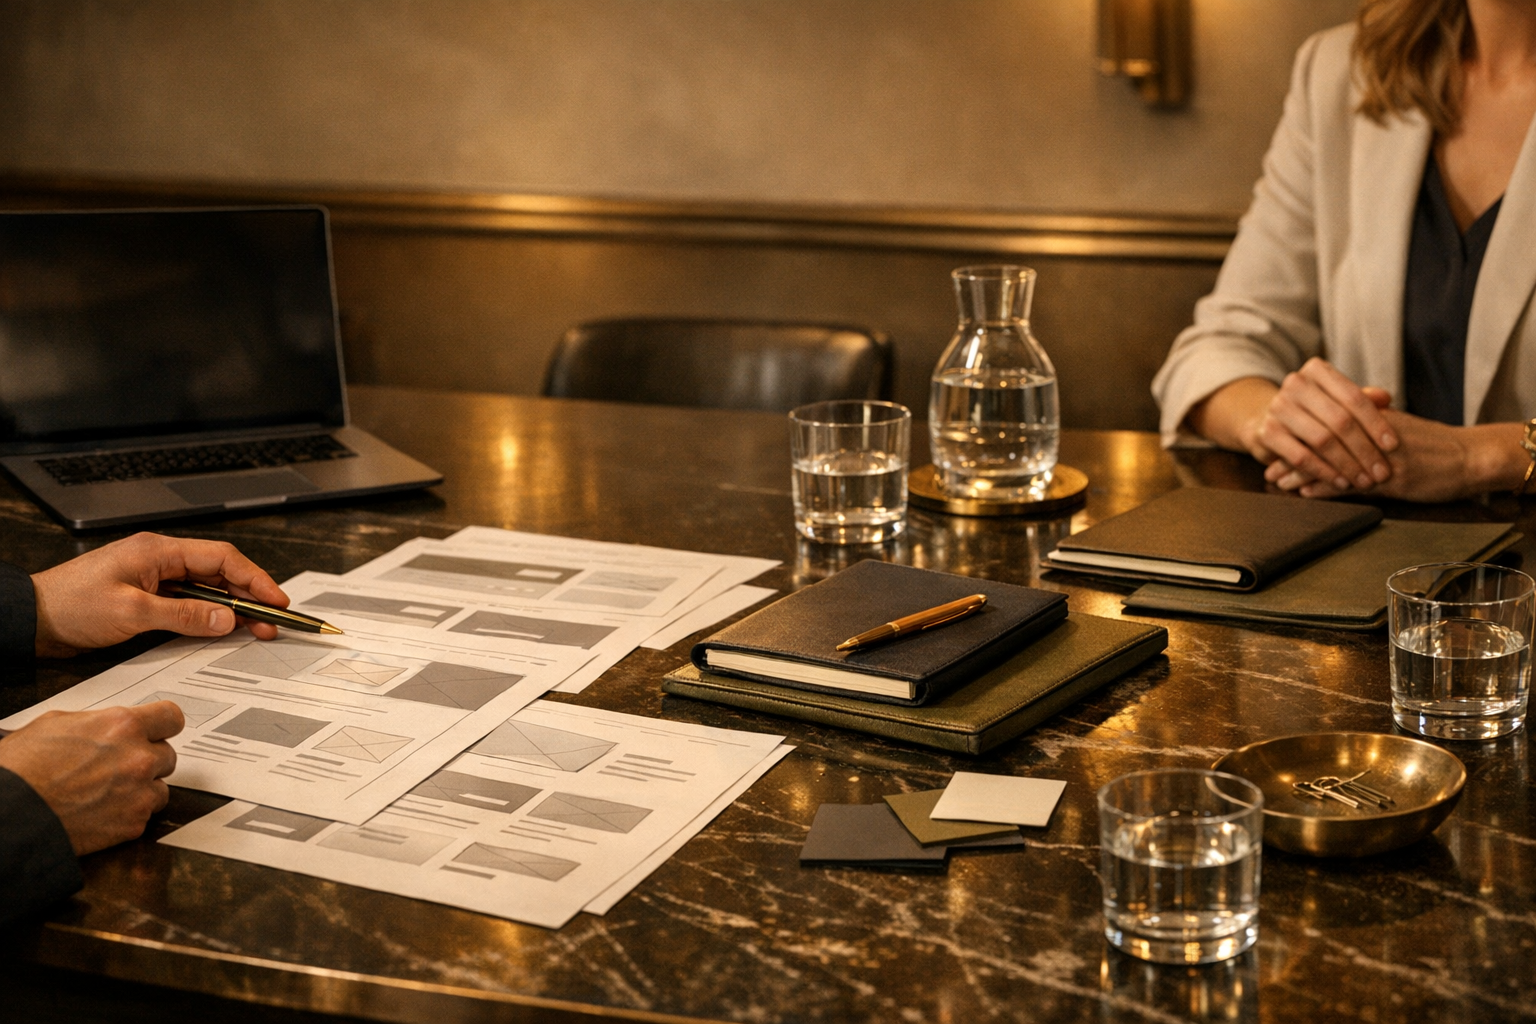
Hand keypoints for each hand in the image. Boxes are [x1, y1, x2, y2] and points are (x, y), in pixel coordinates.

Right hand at [0, 701, 182, 854]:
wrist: (9, 814)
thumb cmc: (21, 768)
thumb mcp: (55, 724)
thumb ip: (96, 722)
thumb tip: (108, 726)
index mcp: (121, 726)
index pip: (171, 717)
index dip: (162, 725)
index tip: (158, 731)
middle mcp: (138, 758)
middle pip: (167, 755)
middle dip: (147, 760)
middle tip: (118, 767)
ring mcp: (138, 793)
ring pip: (160, 788)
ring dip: (142, 790)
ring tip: (107, 792)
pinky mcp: (132, 825)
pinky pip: (144, 816)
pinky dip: (128, 815)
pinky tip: (101, 812)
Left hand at [30, 533, 287, 656]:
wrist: (31, 619)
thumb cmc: (69, 605)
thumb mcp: (131, 612)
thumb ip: (183, 615)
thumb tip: (225, 619)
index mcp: (159, 551)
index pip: (222, 558)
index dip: (255, 578)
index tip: (276, 600)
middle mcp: (160, 561)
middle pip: (220, 573)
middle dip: (250, 596)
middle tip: (273, 621)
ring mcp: (154, 579)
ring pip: (207, 590)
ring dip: (232, 609)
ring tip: (255, 630)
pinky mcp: (147, 598)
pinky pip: (189, 603)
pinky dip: (209, 617)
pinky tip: (221, 631)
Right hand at [1249, 359, 1398, 491]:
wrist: (1266, 419)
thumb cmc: (1312, 410)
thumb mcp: (1336, 400)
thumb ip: (1361, 399)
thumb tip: (1385, 398)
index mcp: (1316, 370)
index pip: (1353, 397)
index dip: (1376, 423)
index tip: (1392, 446)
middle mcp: (1295, 384)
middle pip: (1340, 420)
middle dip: (1365, 450)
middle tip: (1381, 472)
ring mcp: (1278, 408)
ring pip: (1322, 440)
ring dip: (1347, 464)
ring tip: (1364, 480)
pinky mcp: (1266, 433)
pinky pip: (1301, 457)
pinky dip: (1324, 472)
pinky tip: (1340, 481)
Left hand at [1268, 412, 1525, 501]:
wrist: (1469, 457)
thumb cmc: (1432, 444)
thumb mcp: (1395, 426)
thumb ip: (1366, 422)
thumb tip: (1335, 422)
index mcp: (1372, 416)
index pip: (1326, 421)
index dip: (1299, 432)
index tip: (1278, 441)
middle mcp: (1372, 432)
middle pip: (1321, 440)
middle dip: (1292, 455)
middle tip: (1270, 469)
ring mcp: (1380, 456)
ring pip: (1331, 462)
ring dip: (1302, 473)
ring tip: (1278, 482)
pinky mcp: (1392, 478)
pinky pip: (1352, 483)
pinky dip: (1326, 487)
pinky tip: (1306, 492)